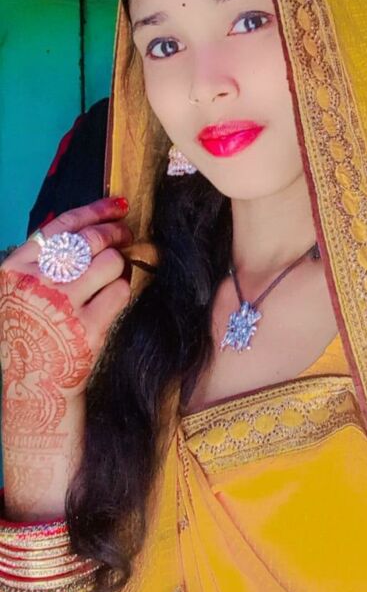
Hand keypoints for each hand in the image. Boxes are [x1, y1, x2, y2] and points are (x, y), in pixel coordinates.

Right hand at [0, 197, 131, 515]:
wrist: (32, 386)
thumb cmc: (30, 332)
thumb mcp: (21, 289)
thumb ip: (43, 257)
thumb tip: (87, 222)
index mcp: (15, 268)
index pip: (61, 225)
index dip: (95, 210)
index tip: (118, 205)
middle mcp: (36, 284)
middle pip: (89, 241)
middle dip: (116, 233)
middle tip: (127, 235)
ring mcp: (61, 307)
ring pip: (109, 263)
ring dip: (120, 263)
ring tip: (115, 274)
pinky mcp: (87, 330)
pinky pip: (120, 292)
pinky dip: (124, 289)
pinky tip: (115, 296)